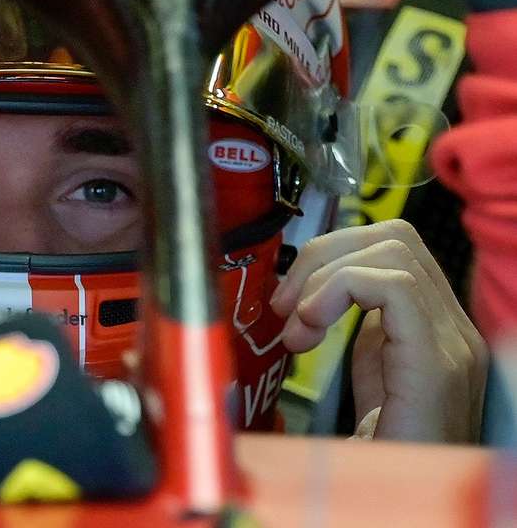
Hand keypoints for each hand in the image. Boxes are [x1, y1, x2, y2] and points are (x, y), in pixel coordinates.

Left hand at [270, 219, 487, 442]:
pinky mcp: (437, 362)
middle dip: (322, 255)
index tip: (289, 300)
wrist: (409, 507)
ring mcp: (451, 342)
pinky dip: (336, 292)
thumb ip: (356, 332)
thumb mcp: (367, 379)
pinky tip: (309, 329)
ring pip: (391, 250)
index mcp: (432, 326)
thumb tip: (312, 296)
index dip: (331, 256)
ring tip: (297, 326)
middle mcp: (451, 327)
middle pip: (393, 236)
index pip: (392, 247)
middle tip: (285, 305)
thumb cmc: (385, 457)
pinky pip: (390, 285)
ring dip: (323, 276)